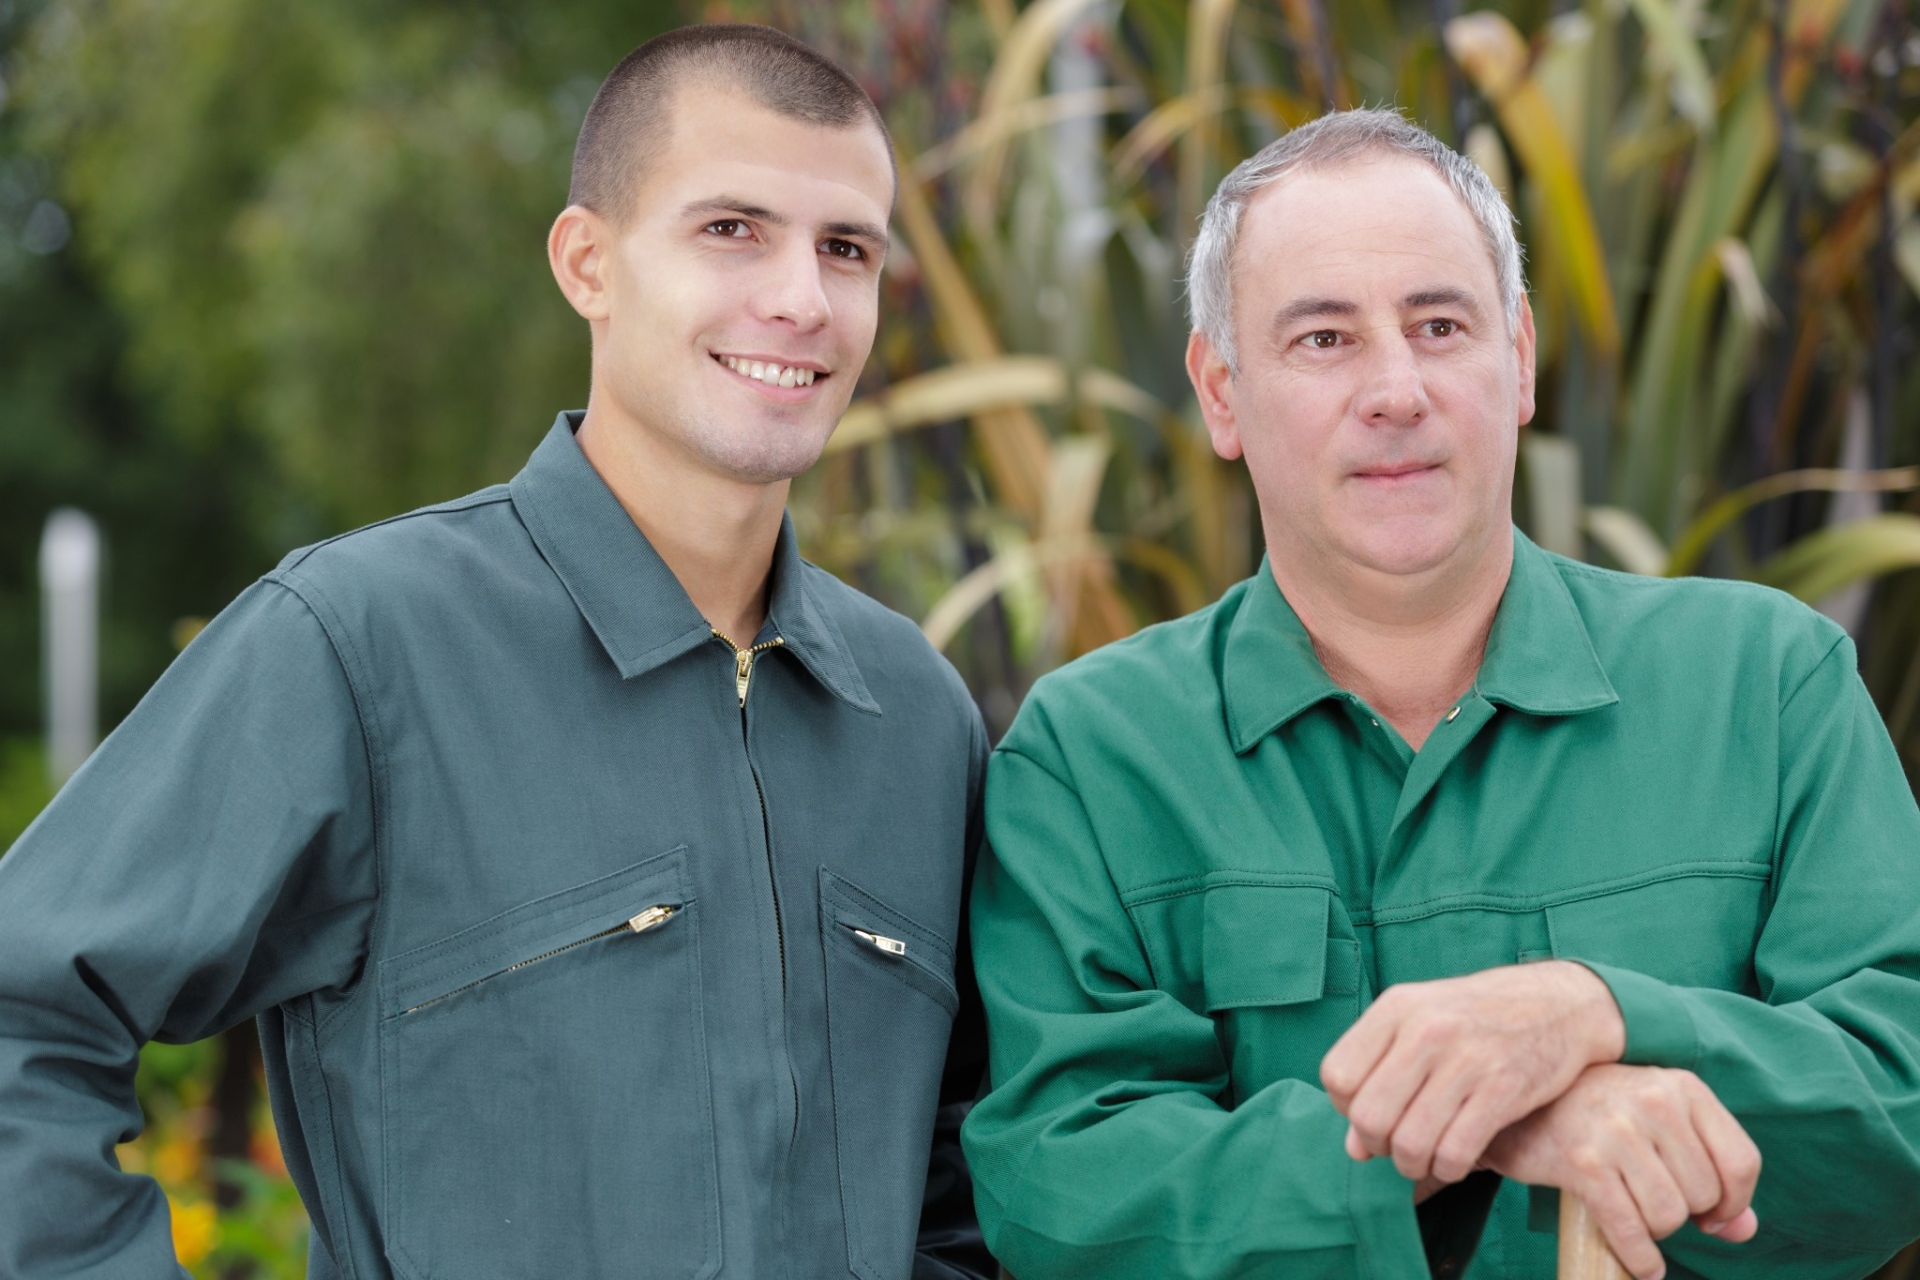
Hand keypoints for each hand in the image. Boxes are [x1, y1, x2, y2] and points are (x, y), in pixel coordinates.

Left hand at [1320, 961, 1624, 1182]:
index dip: (1346, 1108)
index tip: (1369, 1113)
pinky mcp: (1503, 1089)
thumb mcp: (1421, 1024)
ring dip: (1412, 1164)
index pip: (1337, 1075)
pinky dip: (1448, 1169)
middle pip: (1369, 1116)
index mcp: (1397, 1007)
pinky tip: (1453, 1161)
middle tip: (1395, 1145)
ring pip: (1410, 1142)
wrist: (1558, 1004)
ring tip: (1423, 1159)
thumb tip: (1353, 1149)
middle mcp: (1426, 1029)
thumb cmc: (1478, 1017)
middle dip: (1377, 1145)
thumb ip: (1380, 1077)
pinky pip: (1455, 1151)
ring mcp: (1466, 1058)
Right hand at [1481, 1063, 1760, 1279]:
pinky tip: (1642, 1264)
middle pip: (1704, 1194)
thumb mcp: (1660, 1124)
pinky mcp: (1583, 1163)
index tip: (1713, 1216)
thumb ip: (1710, 1171)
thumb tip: (1742, 1229)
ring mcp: (1616, 1130)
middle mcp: (1652, 1101)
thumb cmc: (1597, 1115)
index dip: (1734, 1203)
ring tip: (1636, 1215)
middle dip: (1685, 1214)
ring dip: (1656, 1231)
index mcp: (1681, 1087)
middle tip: (1655, 1204)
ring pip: (1669, 1215)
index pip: (1741, 1161)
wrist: (1518, 1106)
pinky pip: (1630, 1229)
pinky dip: (1640, 1258)